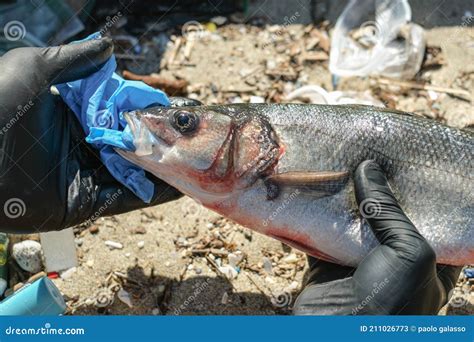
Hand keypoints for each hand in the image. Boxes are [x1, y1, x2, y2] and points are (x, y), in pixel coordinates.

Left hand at [0, 39, 180, 233]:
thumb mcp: (31, 69)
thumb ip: (73, 60)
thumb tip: (109, 46)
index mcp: (72, 112)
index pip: (121, 110)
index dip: (147, 110)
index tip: (174, 109)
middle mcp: (82, 143)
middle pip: (131, 142)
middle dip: (162, 140)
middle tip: (195, 138)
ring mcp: (84, 174)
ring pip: (133, 171)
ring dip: (164, 168)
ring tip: (197, 164)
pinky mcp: (84, 203)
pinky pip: (125, 198)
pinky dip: (152, 194)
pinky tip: (179, 187)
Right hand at [293, 160, 460, 314]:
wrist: (335, 333)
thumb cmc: (390, 301)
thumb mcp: (409, 254)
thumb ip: (390, 211)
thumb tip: (368, 168)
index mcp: (428, 264)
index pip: (432, 221)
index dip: (423, 195)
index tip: (415, 165)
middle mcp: (393, 260)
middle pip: (387, 217)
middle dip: (378, 189)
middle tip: (373, 155)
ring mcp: (358, 260)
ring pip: (352, 220)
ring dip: (344, 197)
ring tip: (343, 161)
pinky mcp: (327, 260)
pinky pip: (322, 230)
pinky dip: (317, 211)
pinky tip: (316, 186)